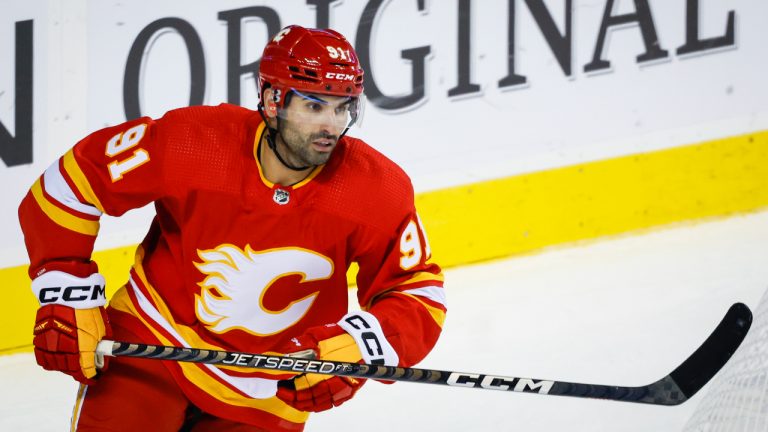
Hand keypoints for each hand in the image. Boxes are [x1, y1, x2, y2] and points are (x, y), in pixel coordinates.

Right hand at [31, 268, 110, 383]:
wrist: (69, 292)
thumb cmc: (89, 308)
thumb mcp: (102, 328)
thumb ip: (101, 346)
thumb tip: (102, 359)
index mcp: (84, 347)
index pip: (86, 371)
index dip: (91, 377)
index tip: (95, 378)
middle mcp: (65, 348)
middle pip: (71, 370)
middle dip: (79, 372)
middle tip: (85, 370)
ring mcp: (50, 344)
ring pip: (56, 365)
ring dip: (65, 367)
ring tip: (72, 363)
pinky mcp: (39, 339)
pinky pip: (43, 357)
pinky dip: (50, 360)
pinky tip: (57, 358)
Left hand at [275, 326, 365, 411]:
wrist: (366, 338)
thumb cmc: (340, 335)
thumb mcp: (317, 334)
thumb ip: (300, 345)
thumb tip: (284, 356)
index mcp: (325, 370)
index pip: (302, 388)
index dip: (288, 391)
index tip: (279, 387)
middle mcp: (334, 383)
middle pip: (309, 399)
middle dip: (293, 398)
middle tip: (283, 392)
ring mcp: (343, 389)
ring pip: (319, 404)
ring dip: (303, 403)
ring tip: (293, 397)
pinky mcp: (349, 392)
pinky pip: (330, 404)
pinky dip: (317, 405)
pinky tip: (309, 400)